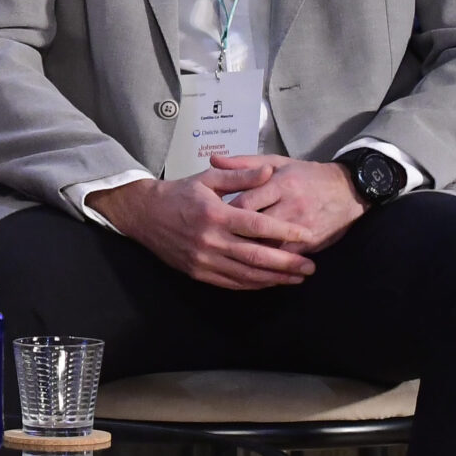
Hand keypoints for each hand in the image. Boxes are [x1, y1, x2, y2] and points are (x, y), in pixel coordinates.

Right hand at [85, 164, 317, 289]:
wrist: (145, 214)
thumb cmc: (180, 194)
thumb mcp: (208, 178)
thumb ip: (240, 176)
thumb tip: (268, 171)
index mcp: (215, 213)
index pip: (257, 225)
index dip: (284, 231)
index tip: (306, 235)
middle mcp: (210, 239)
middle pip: (256, 255)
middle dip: (287, 263)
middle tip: (310, 267)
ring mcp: (204, 259)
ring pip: (247, 274)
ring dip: (275, 278)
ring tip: (297, 278)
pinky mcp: (198, 272)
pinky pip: (232, 282)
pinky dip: (254, 284)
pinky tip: (270, 281)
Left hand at [209, 154, 366, 253]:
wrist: (347, 191)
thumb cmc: (305, 175)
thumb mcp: (276, 162)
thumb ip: (243, 164)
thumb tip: (212, 159)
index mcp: (279, 184)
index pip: (245, 203)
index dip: (226, 214)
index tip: (213, 219)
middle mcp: (290, 206)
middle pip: (255, 228)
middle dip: (234, 236)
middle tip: (217, 241)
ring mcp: (301, 227)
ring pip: (269, 246)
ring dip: (250, 252)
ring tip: (230, 255)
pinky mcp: (311, 243)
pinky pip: (285, 257)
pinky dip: (269, 262)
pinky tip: (254, 265)